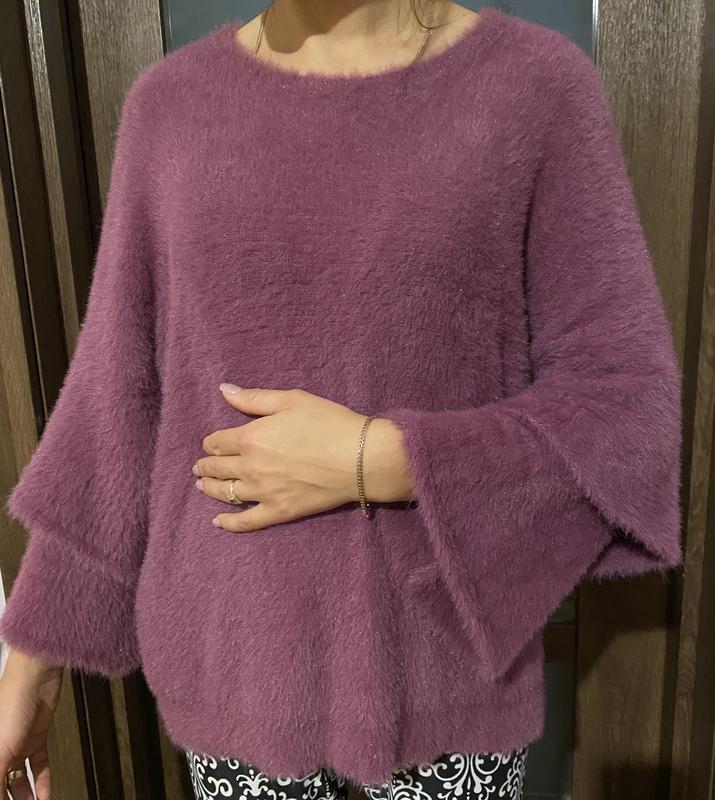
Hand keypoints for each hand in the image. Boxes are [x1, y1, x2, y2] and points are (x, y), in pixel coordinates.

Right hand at [0, 648, 63, 799]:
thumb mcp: (0, 751)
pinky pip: (38, 765)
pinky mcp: (36, 737)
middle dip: (10, 798)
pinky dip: (42, 782)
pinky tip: (45, 795)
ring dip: (25, 796)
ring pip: (18, 779)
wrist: (38, 677)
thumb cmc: (12, 702)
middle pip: (1, 784)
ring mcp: (17, 744)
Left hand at [193, 385, 414, 531]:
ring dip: (210, 489)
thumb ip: (254, 398)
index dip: (210, 442)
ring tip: (204, 486)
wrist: (360, 457)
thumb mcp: (292, 400)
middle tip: (200, 466)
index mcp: (251, 437)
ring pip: (226, 493)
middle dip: (205, 465)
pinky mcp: (279, 512)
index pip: (218, 441)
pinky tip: (218, 521)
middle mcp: (251, 467)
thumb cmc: (329, 423)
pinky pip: (247, 521)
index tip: (210, 443)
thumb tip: (224, 390)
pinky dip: (229, 523)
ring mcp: (264, 492)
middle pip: (217, 467)